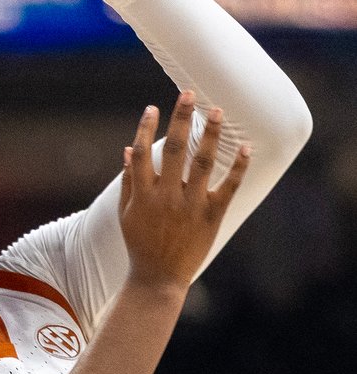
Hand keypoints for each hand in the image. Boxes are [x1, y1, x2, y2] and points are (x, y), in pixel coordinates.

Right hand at [119, 92, 250, 292]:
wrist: (158, 280)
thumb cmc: (141, 246)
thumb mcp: (126, 215)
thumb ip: (128, 181)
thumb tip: (128, 148)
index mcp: (143, 195)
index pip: (142, 152)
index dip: (146, 127)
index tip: (152, 108)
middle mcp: (166, 197)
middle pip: (175, 148)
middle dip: (182, 117)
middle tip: (189, 93)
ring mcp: (190, 206)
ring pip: (203, 162)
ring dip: (211, 133)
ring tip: (217, 110)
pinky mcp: (211, 216)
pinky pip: (227, 187)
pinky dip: (238, 167)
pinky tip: (246, 147)